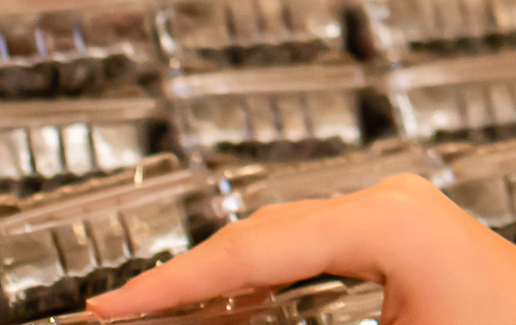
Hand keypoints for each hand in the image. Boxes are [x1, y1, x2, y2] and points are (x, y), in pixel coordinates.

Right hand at [88, 176, 515, 324]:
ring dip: (220, 276)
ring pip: (281, 238)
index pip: (249, 247)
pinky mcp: (408, 239)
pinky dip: (264, 277)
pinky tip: (229, 307)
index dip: (168, 282)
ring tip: (154, 308)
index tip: (106, 306)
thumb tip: (221, 323)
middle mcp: (394, 202)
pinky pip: (313, 249)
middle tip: (115, 309)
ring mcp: (404, 214)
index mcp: (386, 220)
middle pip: (258, 233)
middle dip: (184, 278)